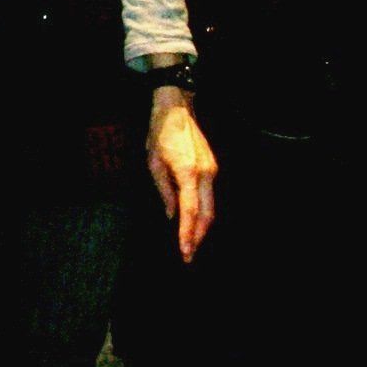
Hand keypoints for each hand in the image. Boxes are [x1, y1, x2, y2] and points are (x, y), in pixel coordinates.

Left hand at [145, 87, 216, 260]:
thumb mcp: (153, 164)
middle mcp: (205, 174)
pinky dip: (203, 212)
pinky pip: (209, 196)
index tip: (185, 251)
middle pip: (207, 215)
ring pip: (211, 207)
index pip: (190, 212)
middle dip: (199, 237)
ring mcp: (212, 171)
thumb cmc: (160, 135)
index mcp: (188, 174)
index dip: (188, 234)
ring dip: (202, 227)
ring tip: (192, 243)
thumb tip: (172, 215)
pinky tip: (195, 222)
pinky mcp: (213, 168)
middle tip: (189, 255)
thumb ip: (164, 192)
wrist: (177, 111)